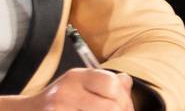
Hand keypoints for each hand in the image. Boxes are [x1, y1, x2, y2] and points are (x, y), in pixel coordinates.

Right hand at [0, 69, 132, 110]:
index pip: (111, 84)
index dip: (122, 97)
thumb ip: (104, 82)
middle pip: (113, 107)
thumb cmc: (59, 101)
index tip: (121, 104)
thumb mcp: (78, 84)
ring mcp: (60, 110)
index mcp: (74, 77)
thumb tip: (126, 82)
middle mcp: (66, 93)